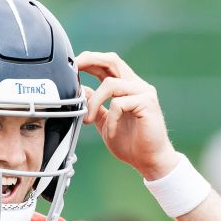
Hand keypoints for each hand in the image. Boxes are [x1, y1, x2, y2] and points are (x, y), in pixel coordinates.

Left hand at [75, 51, 180, 180]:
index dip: (88, 60)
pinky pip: (119, 104)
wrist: (149, 160)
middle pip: (112, 60)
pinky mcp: (148, 103)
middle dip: (89, 60)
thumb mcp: (105, 120)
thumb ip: (95, 104)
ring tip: (89, 120)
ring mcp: (143, 92)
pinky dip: (110, 120)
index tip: (71, 67)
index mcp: (125, 86)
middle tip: (73, 69)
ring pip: (111, 84)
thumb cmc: (130, 143)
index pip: (106, 63)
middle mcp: (135, 84)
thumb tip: (80, 90)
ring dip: (94, 102)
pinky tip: (110, 133)